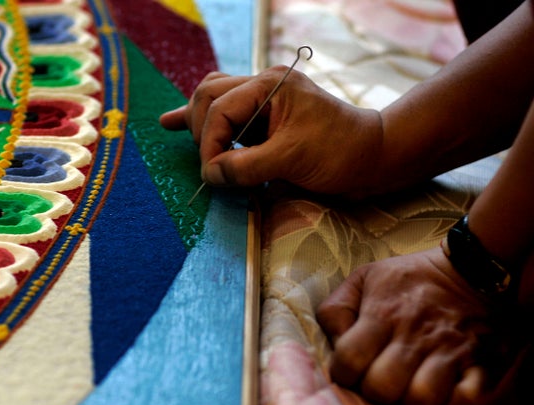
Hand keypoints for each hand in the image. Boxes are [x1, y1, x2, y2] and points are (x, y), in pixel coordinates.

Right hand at [159, 66, 384, 197]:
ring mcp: (264, 100)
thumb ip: (246, 166)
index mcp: (269, 87)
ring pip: (215, 99)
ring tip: (175, 132)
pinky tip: (173, 123)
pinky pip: (228, 114)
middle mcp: (264, 86)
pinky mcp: (265, 119)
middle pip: (209, 95)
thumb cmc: (340, 153)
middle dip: (199, 128)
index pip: (219, 110)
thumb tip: (210, 175)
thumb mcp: (292, 159)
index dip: (209, 144)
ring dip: (198, 121)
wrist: (373, 157)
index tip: (212, 175)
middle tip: (207, 162)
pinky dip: (205, 123)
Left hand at [316, 247, 520, 404]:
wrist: (470, 268)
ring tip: (410, 386)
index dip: (342, 374)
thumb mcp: (362, 280)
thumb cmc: (408, 280)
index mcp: (383, 313)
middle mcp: (416, 334)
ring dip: (411, 401)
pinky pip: (467, 400)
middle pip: (383, 388)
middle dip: (374, 392)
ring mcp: (452, 350)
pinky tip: (443, 390)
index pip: (349, 360)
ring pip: (423, 399)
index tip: (350, 370)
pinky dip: (453, 403)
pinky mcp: (485, 363)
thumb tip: (334, 345)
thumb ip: (335, 310)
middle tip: (380, 381)